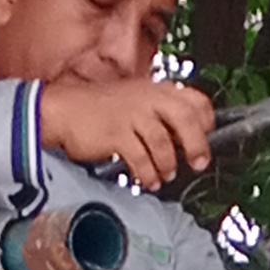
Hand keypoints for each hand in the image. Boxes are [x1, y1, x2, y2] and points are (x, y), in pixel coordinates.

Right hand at [41, 72, 214, 188]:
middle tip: (198, 163)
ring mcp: (131, 115)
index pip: (194, 100)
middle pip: (185, 118)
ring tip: (165, 175)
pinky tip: (148, 180)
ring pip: (163, 143)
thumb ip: (159, 113)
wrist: (63, 110)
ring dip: (168, 164)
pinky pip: (141, 158)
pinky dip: (148, 174)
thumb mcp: (134, 101)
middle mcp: (147, 98)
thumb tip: (186, 136)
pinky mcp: (116, 133)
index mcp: (155, 90)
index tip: (207, 136)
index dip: (206, 120)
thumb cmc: (98, 109)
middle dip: (197, 144)